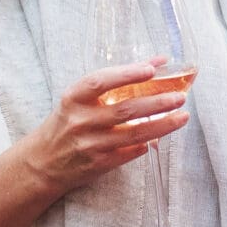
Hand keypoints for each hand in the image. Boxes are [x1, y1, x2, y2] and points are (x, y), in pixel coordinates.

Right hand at [17, 63, 190, 199]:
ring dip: (162, 125)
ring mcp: (90, 145)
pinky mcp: (99, 164)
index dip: (126, 74)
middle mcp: (81, 121)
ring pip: (134, 134)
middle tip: (179, 97)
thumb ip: (115, 81)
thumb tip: (157, 63)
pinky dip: (148, 143)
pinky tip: (161, 135)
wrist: (43, 162)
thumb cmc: (67, 122)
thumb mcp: (80, 99)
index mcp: (73, 98)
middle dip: (156, 103)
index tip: (150, 69)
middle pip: (125, 110)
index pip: (100, 82)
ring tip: (182, 116)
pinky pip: (131, 152)